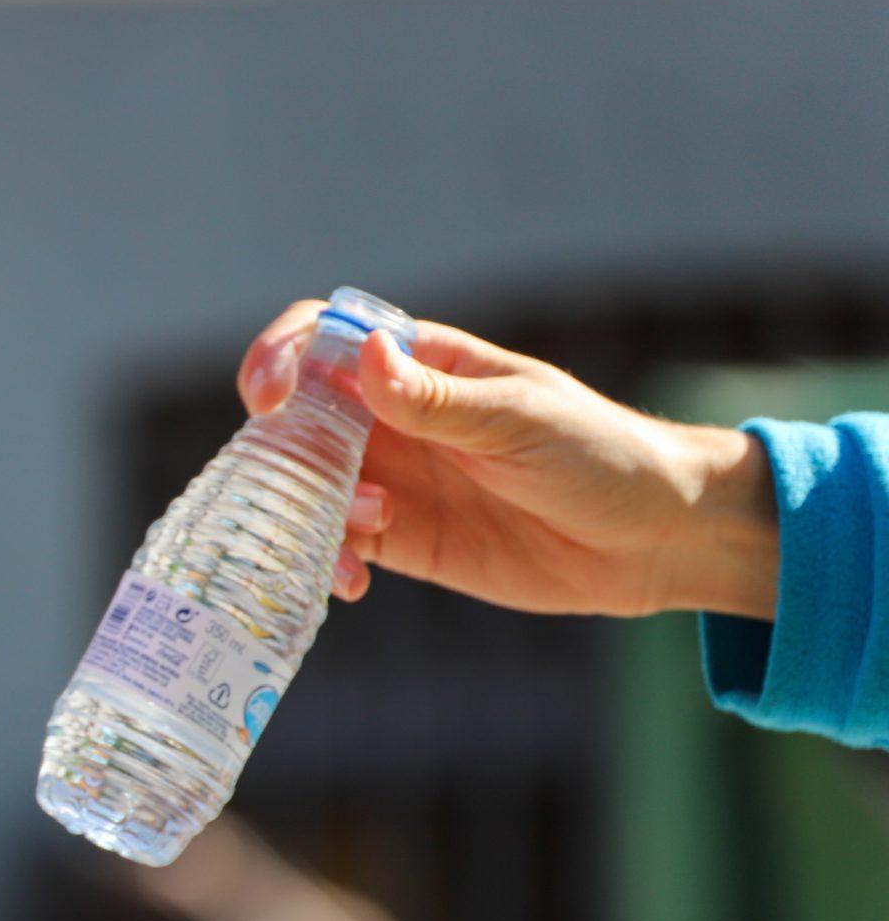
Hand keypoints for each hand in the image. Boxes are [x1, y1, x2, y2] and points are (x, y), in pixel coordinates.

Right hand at [238, 300, 778, 619]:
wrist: (653, 539)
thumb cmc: (600, 454)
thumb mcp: (520, 420)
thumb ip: (436, 400)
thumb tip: (360, 353)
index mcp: (420, 363)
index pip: (323, 337)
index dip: (280, 357)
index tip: (268, 399)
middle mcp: (392, 417)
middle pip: (296, 417)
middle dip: (278, 452)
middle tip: (296, 493)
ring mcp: (393, 478)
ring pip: (305, 487)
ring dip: (303, 514)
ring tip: (364, 538)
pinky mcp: (402, 540)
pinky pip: (337, 545)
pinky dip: (327, 562)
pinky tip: (354, 583)